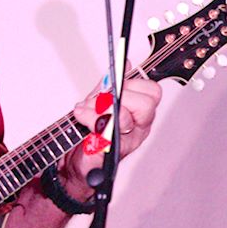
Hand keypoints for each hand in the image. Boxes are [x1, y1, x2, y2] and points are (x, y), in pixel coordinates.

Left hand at [57, 74, 163, 196]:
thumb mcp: (99, 102)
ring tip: (85, 112)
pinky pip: (107, 132)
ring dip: (101, 108)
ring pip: (125, 116)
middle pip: (146, 103)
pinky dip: (92, 121)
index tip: (115, 85)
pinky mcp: (111, 152)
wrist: (74, 163)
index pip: (152, 92)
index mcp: (140, 113)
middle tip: (100, 101)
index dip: (132, 83)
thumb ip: (112, 84)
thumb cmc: (88, 134)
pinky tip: (83, 119)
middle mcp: (138, 128)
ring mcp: (128, 141)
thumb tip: (126, 64)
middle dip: (120, 96)